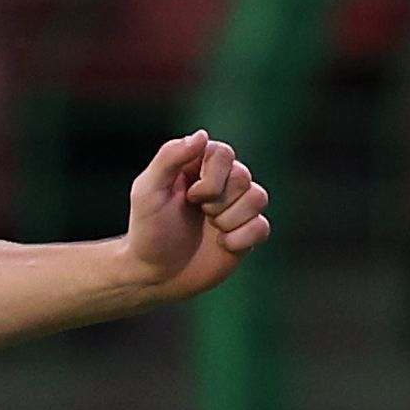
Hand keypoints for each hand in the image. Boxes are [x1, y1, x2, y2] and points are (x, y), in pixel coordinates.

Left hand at [125, 131, 271, 302]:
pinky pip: (262, 227)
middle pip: (242, 176)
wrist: (154, 274)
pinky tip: (222, 245)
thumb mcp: (147, 190)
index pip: (224, 153)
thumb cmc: (147, 230)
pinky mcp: (247, 234)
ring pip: (258, 198)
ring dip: (229, 220)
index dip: (211, 178)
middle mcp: (222, 183)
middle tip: (197, 214)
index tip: (189, 196)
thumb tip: (202, 135)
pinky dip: (240, 239)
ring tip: (210, 229)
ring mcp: (237, 208)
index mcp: (199, 166)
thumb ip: (169, 157)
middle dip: (217, 202)